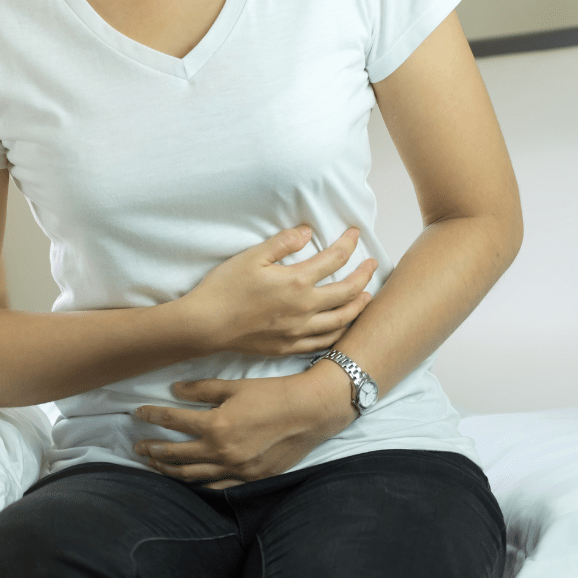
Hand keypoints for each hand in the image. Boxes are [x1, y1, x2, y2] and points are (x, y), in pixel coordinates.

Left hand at [131, 365, 358, 488]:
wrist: (310, 412)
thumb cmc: (273, 394)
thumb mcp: (235, 386)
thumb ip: (202, 390)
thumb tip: (174, 390)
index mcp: (216, 426)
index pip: (173, 421)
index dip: (153, 416)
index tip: (138, 413)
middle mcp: (222, 452)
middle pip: (176, 454)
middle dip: (153, 450)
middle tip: (137, 447)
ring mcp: (236, 469)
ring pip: (192, 475)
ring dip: (169, 470)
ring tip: (154, 464)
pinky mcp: (250, 478)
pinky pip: (217, 486)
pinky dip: (198, 484)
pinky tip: (187, 481)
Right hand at [180, 226, 376, 357]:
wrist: (205, 325)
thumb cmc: (224, 288)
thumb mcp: (251, 256)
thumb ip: (283, 242)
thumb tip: (307, 231)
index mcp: (296, 282)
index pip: (334, 259)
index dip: (349, 243)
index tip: (355, 233)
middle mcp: (304, 308)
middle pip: (348, 291)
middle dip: (364, 275)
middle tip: (372, 264)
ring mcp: (298, 331)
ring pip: (341, 320)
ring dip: (358, 306)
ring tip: (366, 296)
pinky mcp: (288, 346)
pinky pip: (324, 342)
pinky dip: (339, 333)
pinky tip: (342, 326)